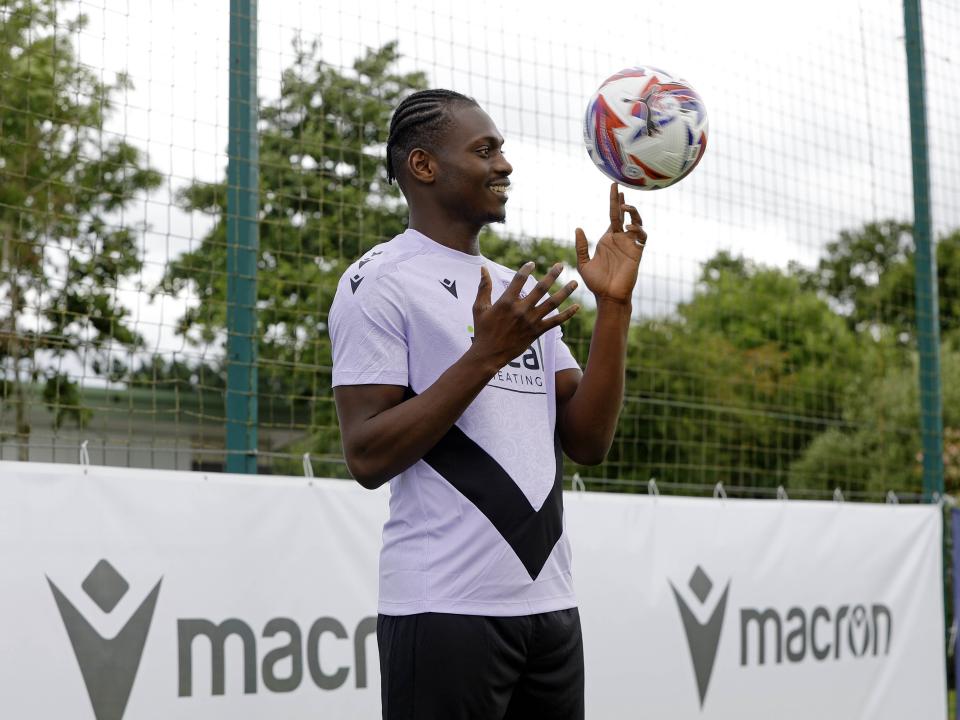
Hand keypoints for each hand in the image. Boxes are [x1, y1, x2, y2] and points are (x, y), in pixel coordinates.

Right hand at [468, 261, 579, 369]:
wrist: (489, 354)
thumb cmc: (483, 330)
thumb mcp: (479, 307)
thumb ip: (484, 287)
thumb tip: (483, 268)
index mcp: (506, 302)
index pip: (519, 280)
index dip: (526, 269)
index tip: (532, 263)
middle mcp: (521, 310)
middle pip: (540, 288)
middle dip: (552, 275)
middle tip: (560, 265)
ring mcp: (530, 321)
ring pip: (552, 303)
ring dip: (564, 292)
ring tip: (574, 283)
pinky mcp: (536, 332)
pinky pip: (555, 322)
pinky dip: (567, 314)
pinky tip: (577, 307)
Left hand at [575, 182, 646, 304]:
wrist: (608, 296)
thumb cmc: (596, 282)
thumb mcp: (584, 263)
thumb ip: (582, 246)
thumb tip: (578, 228)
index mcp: (608, 239)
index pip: (613, 216)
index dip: (614, 202)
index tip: (614, 187)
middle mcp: (620, 239)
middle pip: (624, 215)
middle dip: (622, 201)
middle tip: (620, 187)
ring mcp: (629, 245)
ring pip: (636, 222)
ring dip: (632, 213)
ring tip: (625, 207)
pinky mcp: (637, 253)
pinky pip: (641, 237)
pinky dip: (638, 229)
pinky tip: (630, 228)